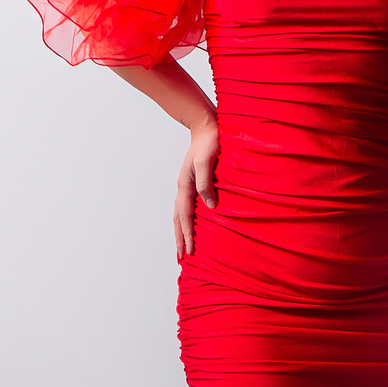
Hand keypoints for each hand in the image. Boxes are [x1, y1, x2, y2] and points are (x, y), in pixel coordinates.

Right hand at [175, 118, 218, 260]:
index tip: (189, 251)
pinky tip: (192, 227)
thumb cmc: (209, 143)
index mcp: (185, 185)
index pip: (185, 216)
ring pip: (181, 215)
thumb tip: (209, 206)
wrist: (206, 127)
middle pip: (178, 220)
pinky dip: (186, 221)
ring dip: (181, 233)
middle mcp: (183, 188)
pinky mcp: (193, 184)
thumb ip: (205, 183)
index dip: (187, 234)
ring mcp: (187, 186)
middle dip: (179, 239)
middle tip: (181, 258)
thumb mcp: (206, 162)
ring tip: (182, 248)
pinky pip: (187, 208)